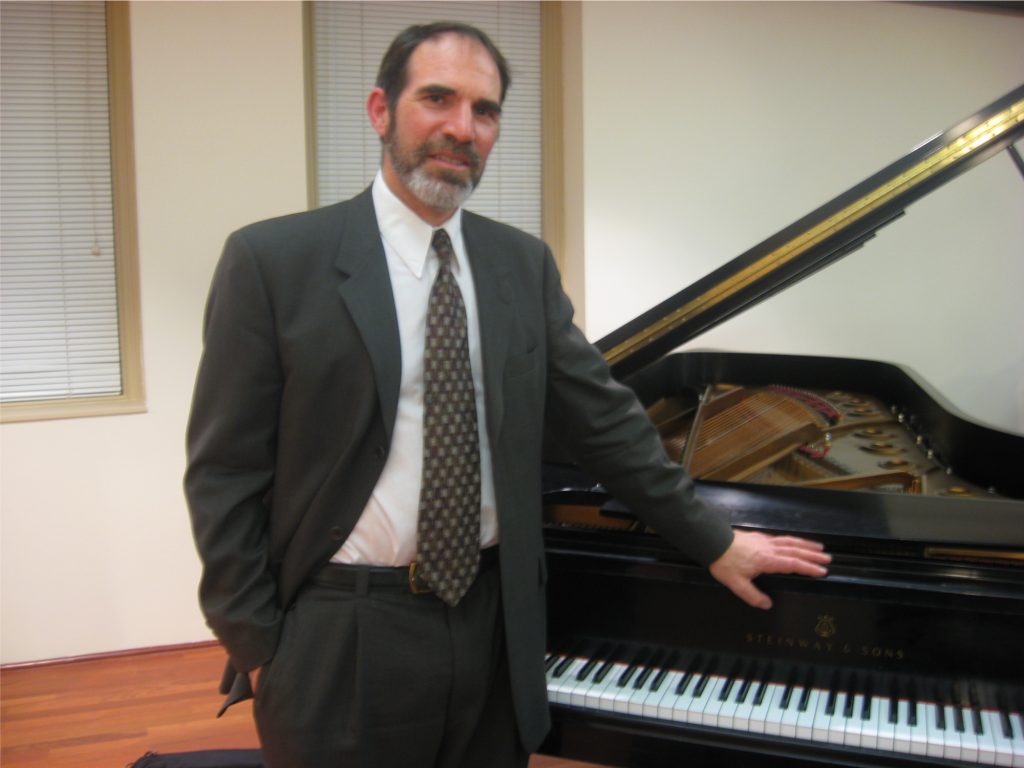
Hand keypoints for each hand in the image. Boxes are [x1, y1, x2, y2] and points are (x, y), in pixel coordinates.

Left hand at [708, 529, 829, 609]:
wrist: (713, 542)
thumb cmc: (724, 563)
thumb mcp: (736, 584)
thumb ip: (753, 596)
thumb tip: (767, 605)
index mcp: (767, 561)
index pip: (793, 564)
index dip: (808, 568)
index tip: (822, 571)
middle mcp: (769, 549)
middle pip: (796, 551)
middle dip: (813, 556)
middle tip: (828, 559)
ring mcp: (765, 541)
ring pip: (790, 542)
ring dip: (806, 545)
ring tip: (819, 548)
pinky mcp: (759, 536)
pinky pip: (781, 538)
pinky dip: (793, 540)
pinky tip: (795, 542)